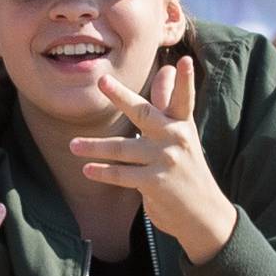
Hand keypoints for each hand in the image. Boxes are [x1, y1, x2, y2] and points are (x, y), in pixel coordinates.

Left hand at [70, 58, 235, 263]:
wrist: (202, 213)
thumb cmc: (186, 171)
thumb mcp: (182, 138)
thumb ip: (169, 108)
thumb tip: (166, 70)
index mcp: (183, 125)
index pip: (184, 98)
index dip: (185, 81)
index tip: (184, 62)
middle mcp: (176, 138)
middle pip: (143, 112)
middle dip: (121, 96)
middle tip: (102, 81)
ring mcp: (166, 160)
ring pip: (122, 148)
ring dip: (94, 147)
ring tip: (73, 145)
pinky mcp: (156, 183)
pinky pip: (122, 174)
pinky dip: (103, 172)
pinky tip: (87, 170)